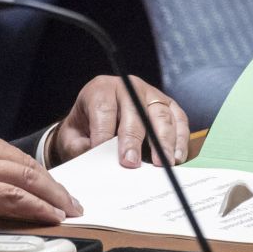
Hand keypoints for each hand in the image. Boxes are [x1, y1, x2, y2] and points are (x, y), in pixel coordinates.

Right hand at [0, 127, 83, 242]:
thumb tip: (6, 192)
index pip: (15, 154)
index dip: (40, 174)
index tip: (55, 189)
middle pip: (25, 164)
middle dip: (53, 185)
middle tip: (71, 202)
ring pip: (24, 178)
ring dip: (51, 198)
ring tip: (67, 212)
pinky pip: (13, 197)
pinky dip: (35, 208)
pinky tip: (48, 216)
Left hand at [51, 76, 188, 168]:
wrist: (97, 118)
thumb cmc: (85, 127)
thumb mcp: (72, 136)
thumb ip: (80, 146)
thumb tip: (95, 158)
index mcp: (100, 89)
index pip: (104, 108)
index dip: (104, 133)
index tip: (105, 155)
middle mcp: (127, 87)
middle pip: (134, 111)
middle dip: (133, 139)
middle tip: (131, 163)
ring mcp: (150, 93)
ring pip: (160, 114)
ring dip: (163, 141)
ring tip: (161, 164)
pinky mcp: (168, 104)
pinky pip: (179, 119)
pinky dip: (180, 139)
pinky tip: (176, 157)